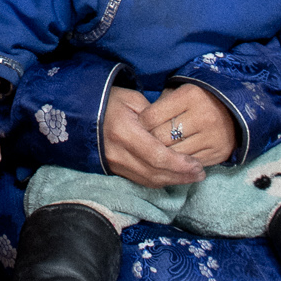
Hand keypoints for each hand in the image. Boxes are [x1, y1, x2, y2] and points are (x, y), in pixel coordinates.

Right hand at [99, 84, 225, 188]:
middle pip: (155, 173)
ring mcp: (115, 164)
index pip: (156, 156)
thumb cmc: (109, 101)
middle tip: (200, 174)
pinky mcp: (114, 170)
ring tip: (191, 177)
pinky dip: (159, 181)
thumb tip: (172, 133)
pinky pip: (140, 181)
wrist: (80, 113)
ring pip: (149, 181)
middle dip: (181, 176)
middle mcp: (118, 153)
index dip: (179, 164)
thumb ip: (155, 116)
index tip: (197, 165)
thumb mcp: (132, 99)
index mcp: (124, 132)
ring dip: (172, 181)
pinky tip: (173, 176)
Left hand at [138, 83, 237, 167]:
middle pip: (161, 138)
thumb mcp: (180, 92)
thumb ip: (160, 105)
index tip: (139, 126)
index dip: (141, 124)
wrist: (237, 109)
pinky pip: (188, 164)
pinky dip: (178, 164)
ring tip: (157, 151)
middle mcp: (202, 116)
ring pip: (174, 154)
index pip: (152, 116)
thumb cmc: (199, 99)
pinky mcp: (218, 153)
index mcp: (189, 96)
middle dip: (149, 142)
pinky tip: (174, 158)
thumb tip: (140, 124)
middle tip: (145, 142)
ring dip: (163, 156)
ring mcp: (212, 137)